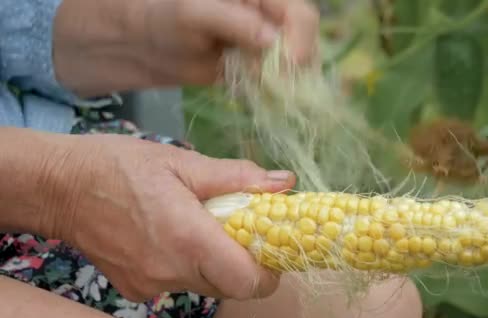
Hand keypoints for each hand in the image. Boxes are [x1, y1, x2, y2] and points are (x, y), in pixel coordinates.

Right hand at [39, 133, 295, 301]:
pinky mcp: (135, 289)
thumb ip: (238, 176)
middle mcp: (171, 271)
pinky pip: (178, 284)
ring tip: (203, 227)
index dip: (269, 270)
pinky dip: (187, 266)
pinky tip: (170, 237)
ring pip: (206, 286)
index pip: (249, 282)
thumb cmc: (119, 166)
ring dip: (216, 264)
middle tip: (241, 230)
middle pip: (231, 287)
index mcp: (189, 238)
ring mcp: (151, 285)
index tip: (271, 245)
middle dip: (246, 264)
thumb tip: (285, 182)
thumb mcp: (183, 162)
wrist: (58, 186)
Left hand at [53, 0, 319, 96]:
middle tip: (281, 87)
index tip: (290, 65)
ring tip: (267, 93)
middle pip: (304, 42)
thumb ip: (234, 22)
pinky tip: (258, 97)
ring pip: (295, 66)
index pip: (300, 14)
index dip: (301, 39)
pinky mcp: (257, 68)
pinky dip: (273, 94)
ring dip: (288, 84)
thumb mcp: (195, 12)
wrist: (145, 42)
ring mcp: (266, 45)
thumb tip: (272, 41)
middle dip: (298, 66)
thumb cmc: (165, 15)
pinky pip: (276, 83)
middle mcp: (270, 17)